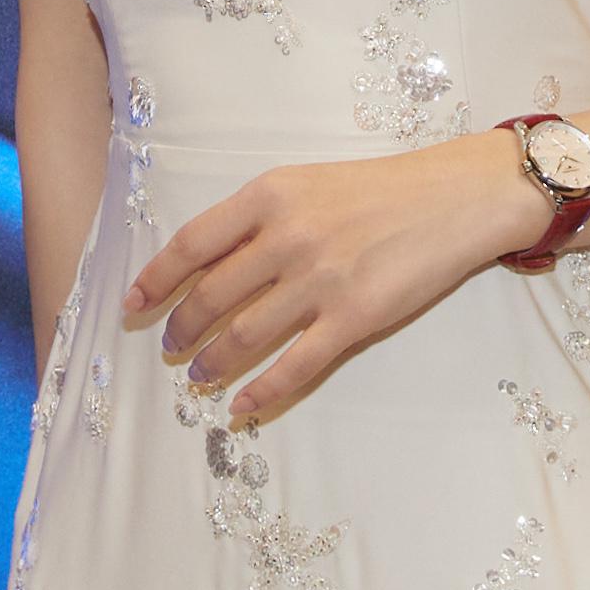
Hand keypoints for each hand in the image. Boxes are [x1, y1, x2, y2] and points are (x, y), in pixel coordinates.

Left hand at [125, 136, 552, 426]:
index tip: (133, 305)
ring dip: (213, 363)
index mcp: (270, 195)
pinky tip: (242, 407)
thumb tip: (208, 264)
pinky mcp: (355, 318)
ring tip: (199, 377)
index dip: (155, 280)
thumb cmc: (381, 189)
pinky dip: (261, 392)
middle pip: (211, 296)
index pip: (192, 244)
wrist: (456, 197)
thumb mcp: (309, 183)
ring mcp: (321, 280)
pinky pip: (295, 366)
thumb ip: (259, 218)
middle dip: (181, 329)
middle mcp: (288, 236)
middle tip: (170, 348)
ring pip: (245, 335)